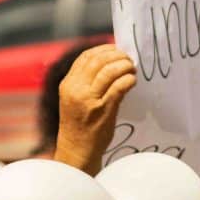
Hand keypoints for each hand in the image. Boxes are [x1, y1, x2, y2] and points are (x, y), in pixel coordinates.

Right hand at [54, 45, 136, 174]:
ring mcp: (89, 99)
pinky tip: (132, 81)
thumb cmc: (79, 126)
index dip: (103, 49)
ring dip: (125, 66)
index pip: (85, 57)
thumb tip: (110, 63)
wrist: (76, 151)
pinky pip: (119, 86)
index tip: (116, 50)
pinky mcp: (103, 109)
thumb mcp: (75, 99)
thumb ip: (87, 82)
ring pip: (109, 71)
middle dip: (117, 55)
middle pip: (98, 60)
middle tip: (128, 59)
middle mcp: (76, 89)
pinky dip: (128, 80)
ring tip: (132, 69)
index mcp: (68, 84)